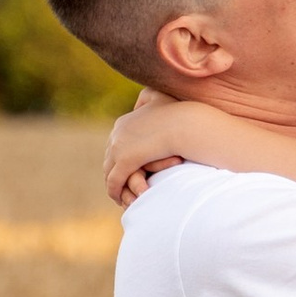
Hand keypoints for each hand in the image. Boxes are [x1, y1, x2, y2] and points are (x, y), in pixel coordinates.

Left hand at [106, 88, 189, 209]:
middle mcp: (116, 134)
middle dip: (114, 171)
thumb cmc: (179, 112)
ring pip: (109, 171)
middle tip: (121, 184)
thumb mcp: (159, 97)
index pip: (115, 144)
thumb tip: (138, 103)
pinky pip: (114, 181)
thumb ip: (147, 98)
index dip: (120, 157)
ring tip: (121, 195)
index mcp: (123, 122)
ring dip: (114, 184)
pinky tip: (119, 199)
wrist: (185, 124)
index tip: (127, 168)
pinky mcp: (124, 161)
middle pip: (109, 158)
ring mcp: (118, 147)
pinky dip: (115, 191)